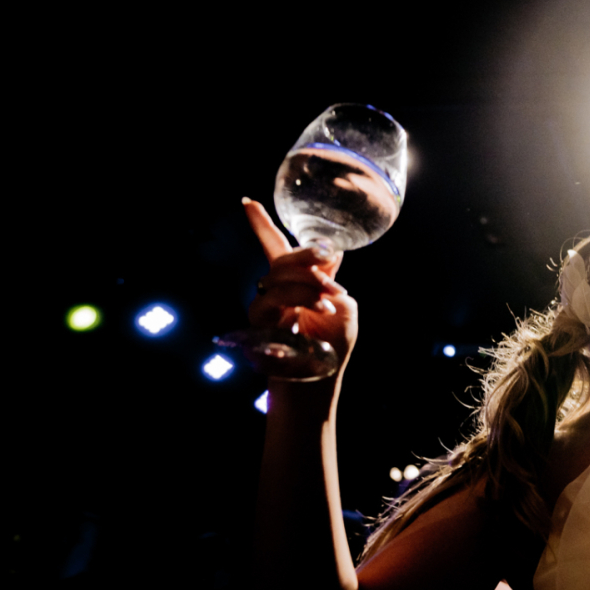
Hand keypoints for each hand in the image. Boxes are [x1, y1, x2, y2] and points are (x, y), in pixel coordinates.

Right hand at [243, 198, 356, 363]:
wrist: (315, 387)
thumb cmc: (331, 349)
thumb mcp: (343, 307)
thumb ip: (330, 279)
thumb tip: (327, 251)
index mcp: (297, 283)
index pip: (277, 248)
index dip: (262, 225)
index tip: (246, 201)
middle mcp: (276, 291)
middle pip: (281, 257)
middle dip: (306, 257)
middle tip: (327, 265)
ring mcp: (264, 307)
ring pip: (278, 276)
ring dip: (308, 283)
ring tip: (328, 297)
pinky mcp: (258, 323)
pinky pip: (273, 299)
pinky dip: (301, 299)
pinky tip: (320, 306)